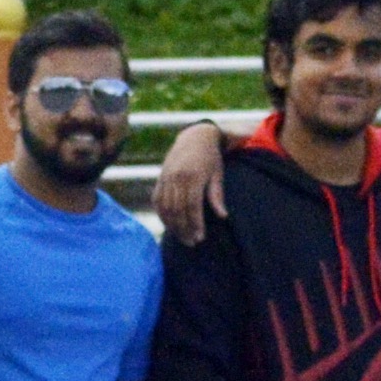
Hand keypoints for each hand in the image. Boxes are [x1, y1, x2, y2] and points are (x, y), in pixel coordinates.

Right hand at [150, 121, 229, 242]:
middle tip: (192, 243)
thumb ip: (217, 196)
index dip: (195, 224)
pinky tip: (170, 226)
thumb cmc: (210, 157)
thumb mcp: (218, 174)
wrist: (194, 137)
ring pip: (165, 208)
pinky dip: (162, 215)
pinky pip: (157, 201)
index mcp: (193, 176)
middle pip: (177, 210)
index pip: (192, 206)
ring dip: (172, 226)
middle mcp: (176, 177)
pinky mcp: (160, 179)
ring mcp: (166, 178)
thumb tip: (223, 217)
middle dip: (184, 229)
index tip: (200, 237)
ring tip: (182, 238)